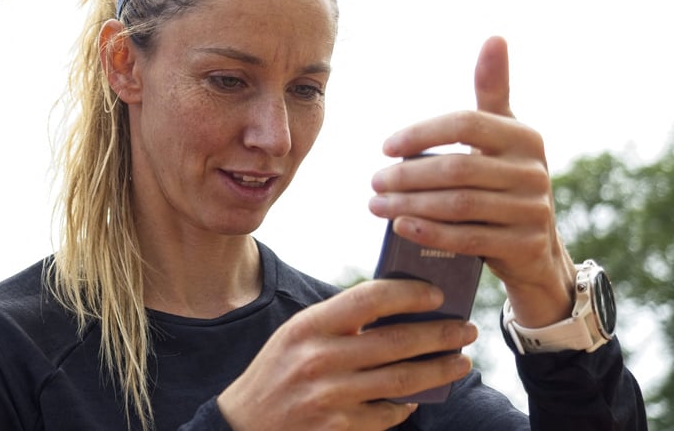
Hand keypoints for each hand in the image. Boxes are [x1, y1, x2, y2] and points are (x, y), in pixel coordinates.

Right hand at [217, 279, 476, 430]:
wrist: (244, 425)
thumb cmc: (276, 371)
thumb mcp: (296, 335)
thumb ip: (338, 321)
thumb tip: (397, 308)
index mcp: (309, 326)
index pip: (370, 298)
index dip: (409, 293)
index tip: (437, 294)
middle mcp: (319, 359)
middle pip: (397, 341)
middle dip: (439, 333)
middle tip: (465, 329)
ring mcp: (330, 397)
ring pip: (402, 380)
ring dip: (439, 370)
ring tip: (460, 362)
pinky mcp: (338, 428)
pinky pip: (387, 415)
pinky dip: (408, 405)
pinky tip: (420, 397)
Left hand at [368, 36, 575, 326]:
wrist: (535, 248)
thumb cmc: (505, 179)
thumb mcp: (503, 135)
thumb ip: (493, 90)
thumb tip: (495, 37)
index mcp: (524, 137)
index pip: (465, 125)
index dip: (421, 134)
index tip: (385, 147)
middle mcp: (533, 171)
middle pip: (457, 168)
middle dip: (407, 176)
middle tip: (374, 181)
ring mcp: (532, 210)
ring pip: (459, 204)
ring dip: (410, 204)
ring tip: (376, 205)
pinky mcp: (524, 245)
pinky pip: (469, 238)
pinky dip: (431, 232)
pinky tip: (401, 226)